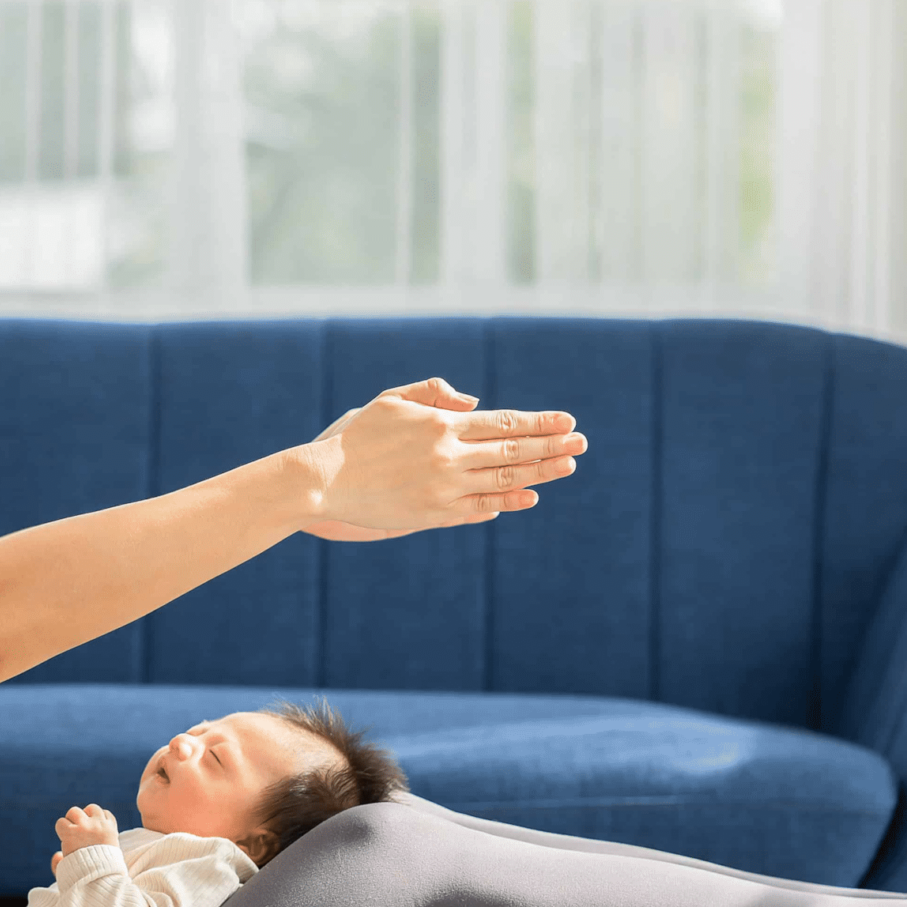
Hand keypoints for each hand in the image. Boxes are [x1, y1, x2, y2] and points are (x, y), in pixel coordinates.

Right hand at [50, 803, 118, 873]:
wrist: (103, 881)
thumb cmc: (81, 877)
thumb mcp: (63, 871)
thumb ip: (57, 863)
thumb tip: (58, 854)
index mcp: (71, 834)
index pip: (61, 822)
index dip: (63, 831)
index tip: (66, 839)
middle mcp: (86, 827)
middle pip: (74, 811)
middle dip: (74, 821)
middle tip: (77, 831)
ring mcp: (100, 826)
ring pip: (92, 809)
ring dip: (89, 816)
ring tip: (90, 827)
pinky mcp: (112, 828)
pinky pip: (107, 814)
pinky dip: (103, 818)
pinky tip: (100, 828)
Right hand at [292, 378, 582, 537]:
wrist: (324, 480)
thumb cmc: (356, 437)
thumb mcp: (391, 400)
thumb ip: (434, 392)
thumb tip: (474, 403)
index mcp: (442, 425)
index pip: (505, 422)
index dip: (540, 422)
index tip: (568, 422)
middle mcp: (449, 456)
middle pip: (513, 450)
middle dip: (552, 446)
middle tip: (582, 444)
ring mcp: (443, 488)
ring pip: (503, 479)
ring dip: (539, 473)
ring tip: (567, 468)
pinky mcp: (433, 514)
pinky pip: (478, 507)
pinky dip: (506, 502)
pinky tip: (528, 496)